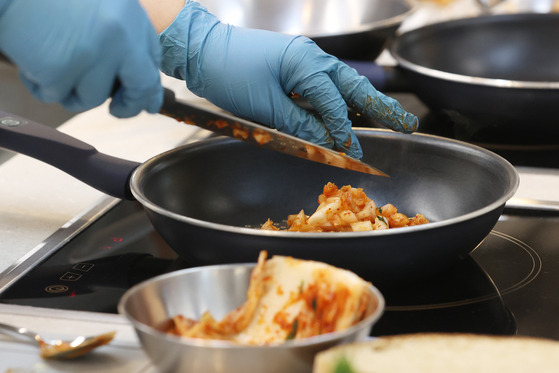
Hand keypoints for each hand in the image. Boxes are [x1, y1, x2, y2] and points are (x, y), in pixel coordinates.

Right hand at [0, 0, 162, 117]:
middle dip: (131, 105)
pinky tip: (30, 62)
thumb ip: (119, 37)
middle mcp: (120, 34)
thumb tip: (138, 84)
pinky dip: (40, 86)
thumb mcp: (97, 7)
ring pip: (93, 97)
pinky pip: (56, 96)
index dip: (148, 85)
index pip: (152, 59)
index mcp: (130, 15)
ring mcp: (94, 52)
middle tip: (118, 111)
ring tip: (49, 67)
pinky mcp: (64, 68)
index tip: (147, 102)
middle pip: (141, 85)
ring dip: (70, 91)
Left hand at [159, 1, 417, 158]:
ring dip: (365, 102)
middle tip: (407, 123)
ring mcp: (302, 60)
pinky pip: (323, 85)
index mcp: (305, 63)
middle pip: (354, 86)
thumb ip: (299, 125)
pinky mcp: (292, 66)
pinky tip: (350, 110)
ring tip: (390, 116)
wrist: (201, 50)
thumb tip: (327, 142)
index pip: (334, 104)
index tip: (353, 153)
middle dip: (381, 107)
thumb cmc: (228, 72)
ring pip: (342, 84)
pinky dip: (339, 100)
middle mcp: (310, 58)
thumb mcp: (264, 106)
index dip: (345, 131)